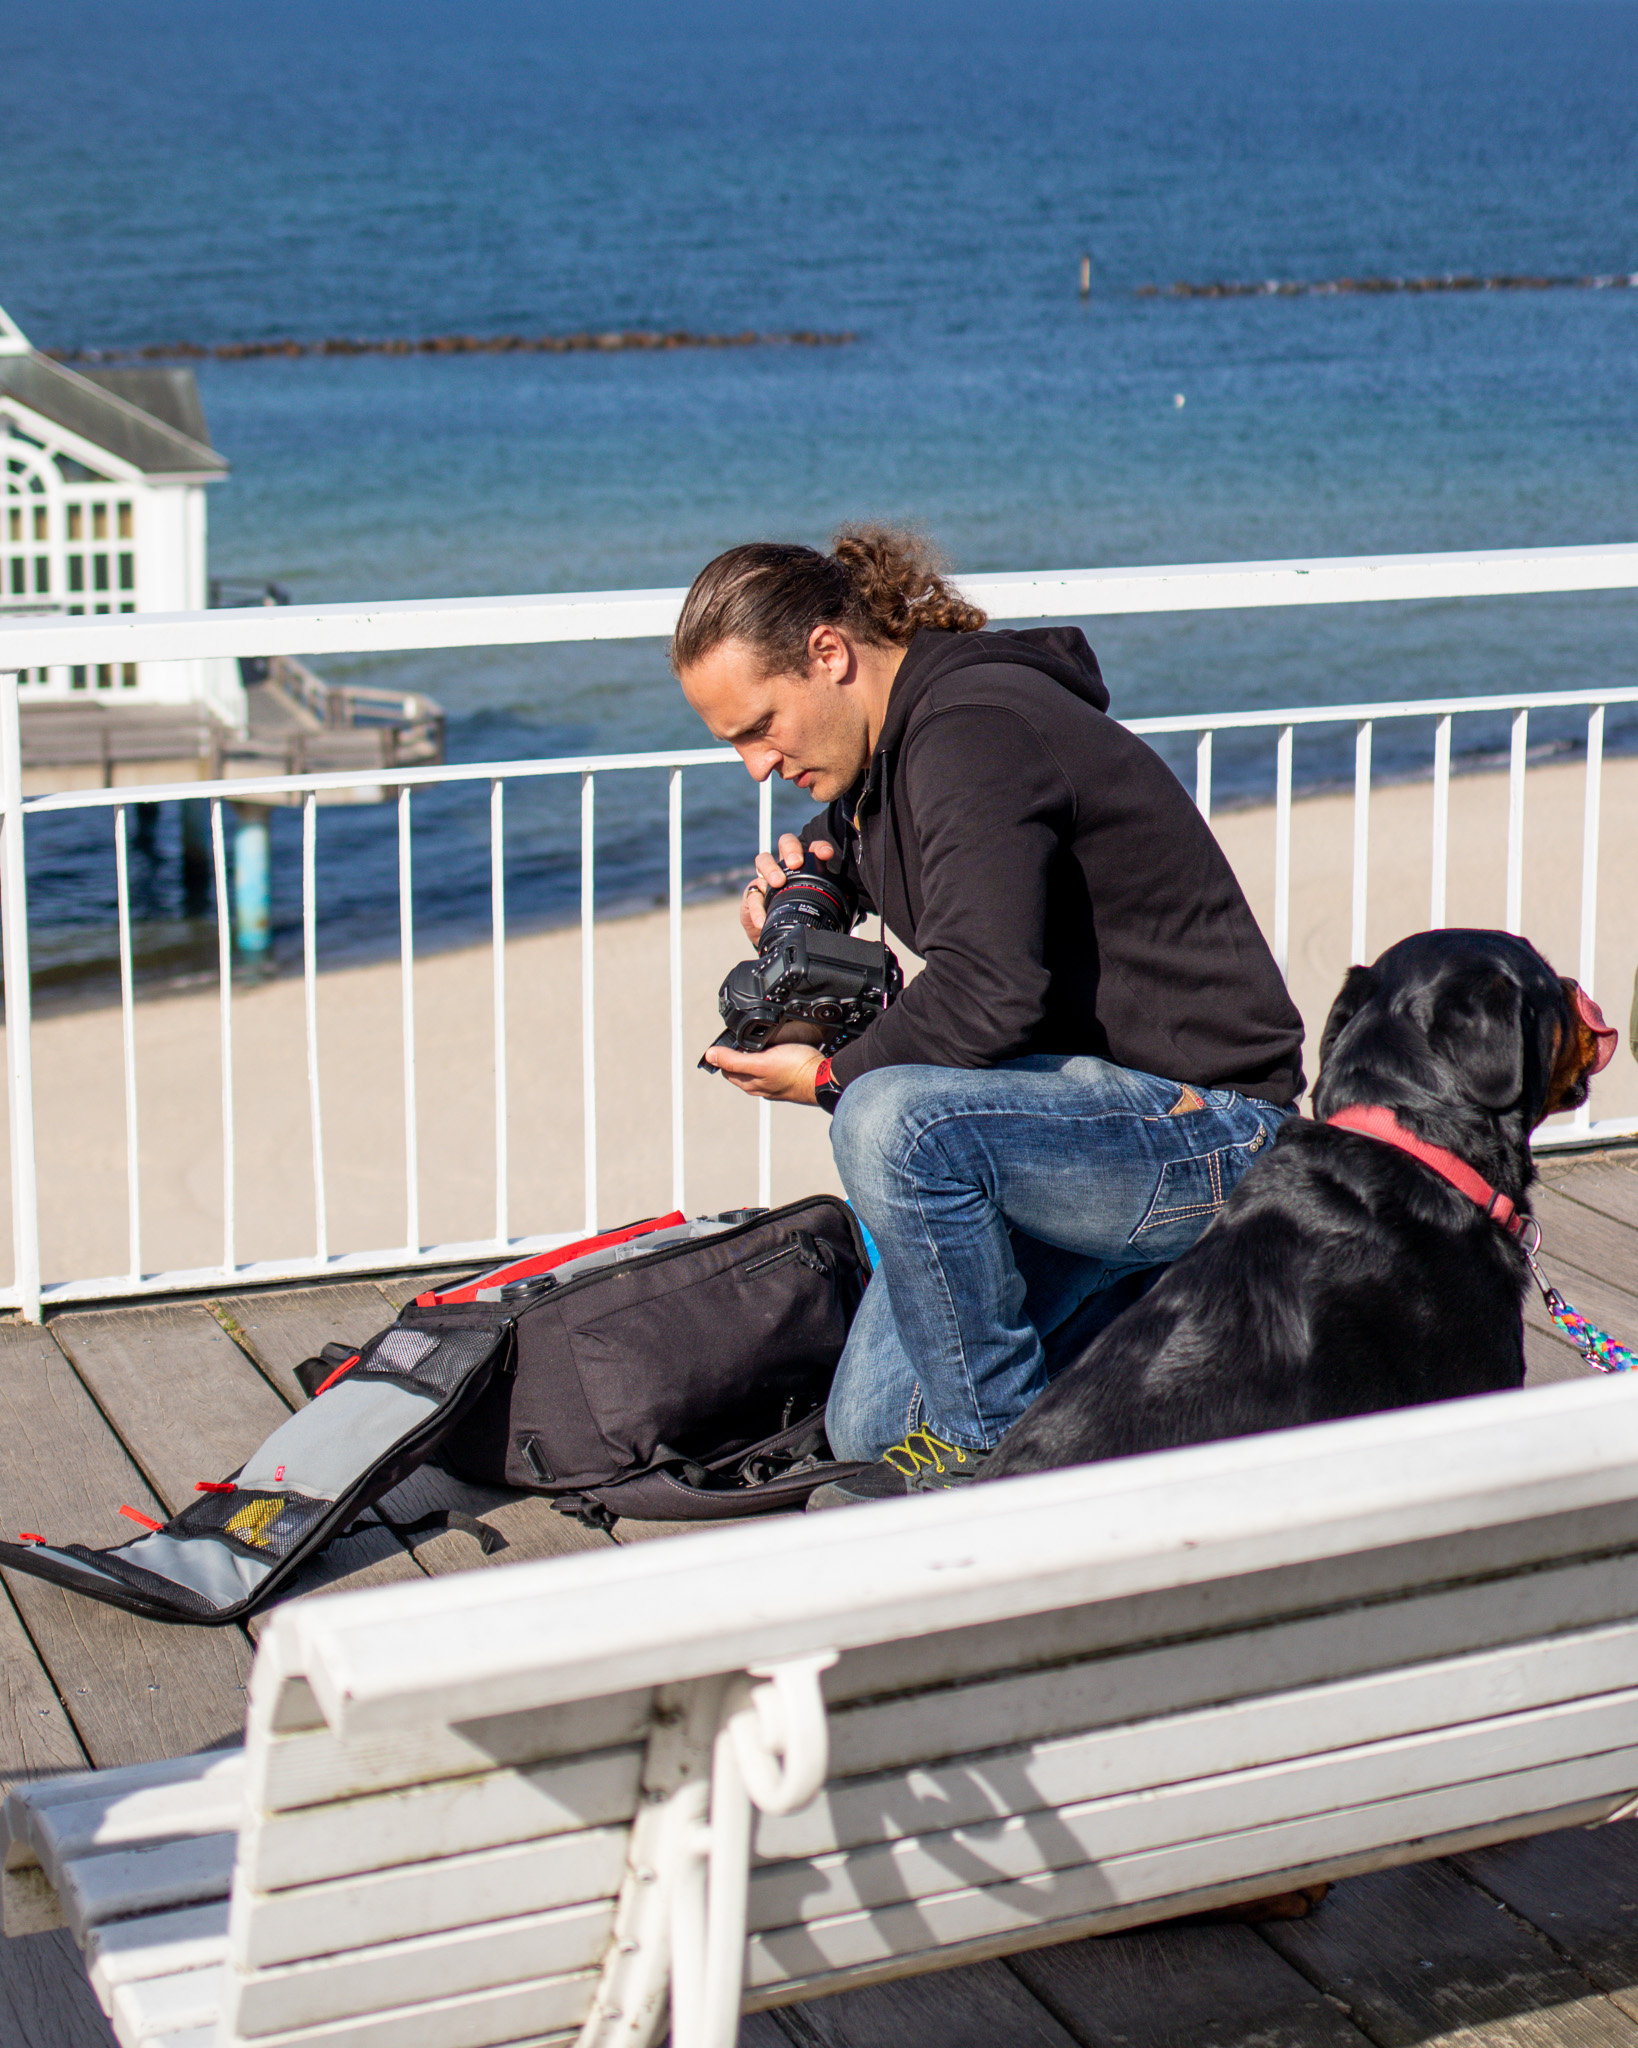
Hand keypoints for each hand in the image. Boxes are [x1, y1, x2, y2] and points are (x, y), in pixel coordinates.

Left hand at [704, 1040, 823, 1103]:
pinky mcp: (787, 1079)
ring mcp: (774, 1084)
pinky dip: (770, 1058)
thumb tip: (710, 1055)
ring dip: (755, 1055)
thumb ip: (734, 1059)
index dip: (724, 1054)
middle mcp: (760, 1086)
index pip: (726, 1069)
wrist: (824, 1079)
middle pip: (740, 1069)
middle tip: (745, 1039)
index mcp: (749, 1083)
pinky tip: (778, 1051)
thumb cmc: (796, 1070)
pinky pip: (773, 1068)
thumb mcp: (760, 1061)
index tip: (729, 1040)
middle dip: (738, 1054)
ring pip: (757, 1068)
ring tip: (762, 1043)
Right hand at [740, 834, 836, 942]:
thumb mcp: (815, 910)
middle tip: (796, 863)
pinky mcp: (752, 895)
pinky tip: (762, 918)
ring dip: (771, 868)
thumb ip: (829, 907)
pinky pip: (752, 896)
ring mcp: (765, 878)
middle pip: (786, 843)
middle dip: (791, 849)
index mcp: (805, 867)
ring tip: (778, 882)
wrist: (778, 937)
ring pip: (763, 860)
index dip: (819, 847)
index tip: (825, 854)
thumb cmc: (799, 916)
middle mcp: (784, 867)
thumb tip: (853, 914)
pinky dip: (757, 907)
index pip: (812, 848)